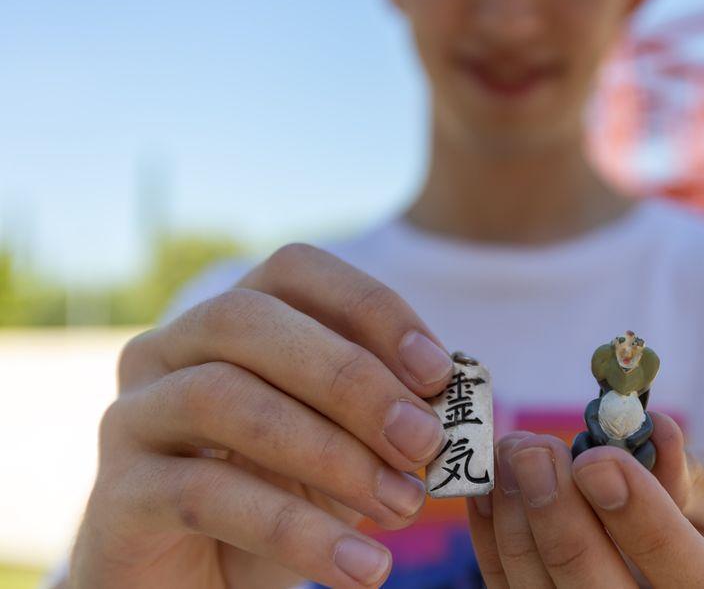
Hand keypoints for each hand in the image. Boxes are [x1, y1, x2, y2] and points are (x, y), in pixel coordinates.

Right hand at [69, 244, 456, 588]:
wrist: (196, 585)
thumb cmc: (279, 496)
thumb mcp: (344, 445)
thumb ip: (389, 409)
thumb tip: (462, 391)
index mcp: (230, 319)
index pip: (294, 270)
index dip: (370, 308)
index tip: (438, 371)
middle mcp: (169, 348)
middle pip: (252, 322)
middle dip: (352, 379)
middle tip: (425, 442)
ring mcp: (133, 415)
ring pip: (224, 399)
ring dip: (330, 454)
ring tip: (402, 507)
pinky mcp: (117, 491)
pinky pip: (206, 492)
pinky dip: (297, 531)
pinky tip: (360, 567)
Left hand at [466, 412, 703, 587]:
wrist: (680, 586)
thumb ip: (690, 472)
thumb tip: (654, 428)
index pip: (685, 571)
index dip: (642, 516)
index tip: (597, 459)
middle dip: (558, 517)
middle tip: (533, 451)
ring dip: (516, 522)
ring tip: (512, 454)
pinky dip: (495, 541)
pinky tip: (492, 491)